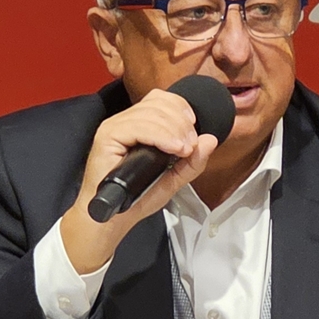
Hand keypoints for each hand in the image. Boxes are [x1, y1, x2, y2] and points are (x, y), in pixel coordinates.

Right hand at [60, 89, 218, 273]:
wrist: (113, 219)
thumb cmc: (136, 199)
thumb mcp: (173, 179)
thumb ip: (192, 162)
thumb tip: (210, 139)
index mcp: (138, 124)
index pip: (161, 99)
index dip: (181, 109)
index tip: (193, 132)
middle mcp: (124, 121)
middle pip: (158, 102)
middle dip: (181, 123)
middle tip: (189, 147)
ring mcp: (114, 127)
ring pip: (150, 113)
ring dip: (174, 130)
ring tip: (183, 150)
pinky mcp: (107, 136)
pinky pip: (138, 127)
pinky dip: (160, 136)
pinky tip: (172, 149)